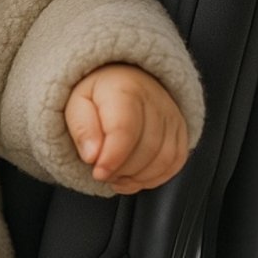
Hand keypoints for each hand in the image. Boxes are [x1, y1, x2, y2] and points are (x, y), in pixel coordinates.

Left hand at [64, 63, 188, 192]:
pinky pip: (175, 162)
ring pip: (164, 159)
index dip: (111, 158)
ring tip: (114, 176)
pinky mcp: (181, 131)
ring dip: (137, 177)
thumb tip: (92, 156)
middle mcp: (156, 101)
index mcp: (125, 89)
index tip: (97, 172)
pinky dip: (153, 178)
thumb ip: (81, 129)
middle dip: (121, 170)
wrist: (122, 79)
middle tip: (101, 174)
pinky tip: (132, 177)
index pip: (124, 130)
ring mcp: (172, 116)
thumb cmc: (96, 95)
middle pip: (146, 148)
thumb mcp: (76, 104)